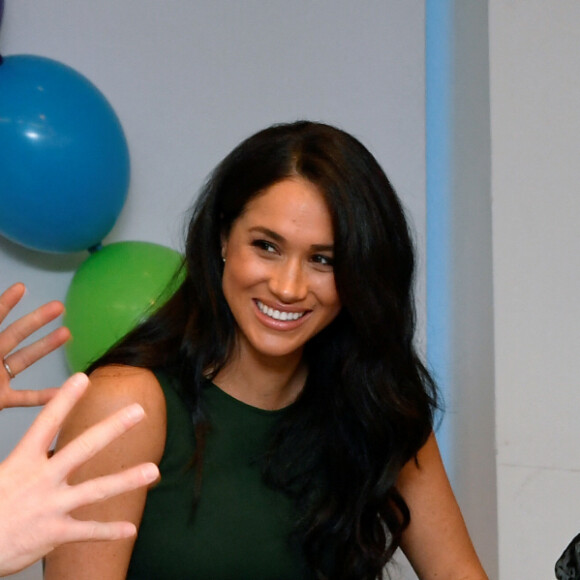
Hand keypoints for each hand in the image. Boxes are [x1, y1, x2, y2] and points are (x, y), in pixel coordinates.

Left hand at [0, 283, 70, 408]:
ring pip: (24, 360)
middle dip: (37, 319)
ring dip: (45, 347)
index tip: (21, 287)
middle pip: (15, 334)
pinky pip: (24, 396)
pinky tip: (60, 391)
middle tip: (59, 306)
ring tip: (67, 334)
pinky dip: (43, 396)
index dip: (4, 303)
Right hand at [0, 372, 159, 575]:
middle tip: (139, 411)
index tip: (83, 378)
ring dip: (127, 480)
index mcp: (22, 462)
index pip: (46, 423)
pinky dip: (110, 530)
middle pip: (83, 447)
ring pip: (96, 489)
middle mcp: (41, 480)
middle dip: (113, 428)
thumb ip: (26, 461)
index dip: (65, 400)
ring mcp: (50, 506)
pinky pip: (87, 530)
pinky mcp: (54, 533)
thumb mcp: (0, 476)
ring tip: (153, 470)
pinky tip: (131, 528)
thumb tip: (44, 448)